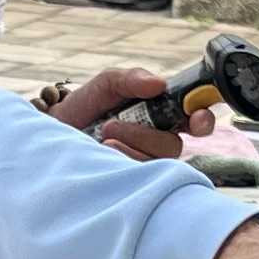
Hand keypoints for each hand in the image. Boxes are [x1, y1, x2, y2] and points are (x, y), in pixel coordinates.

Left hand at [45, 65, 201, 163]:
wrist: (55, 130)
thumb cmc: (86, 105)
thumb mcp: (107, 83)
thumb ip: (132, 79)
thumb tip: (159, 84)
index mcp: (163, 114)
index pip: (195, 119)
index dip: (202, 120)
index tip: (196, 119)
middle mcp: (158, 140)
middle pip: (173, 146)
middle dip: (145, 135)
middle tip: (112, 125)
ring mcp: (144, 162)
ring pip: (154, 163)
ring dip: (128, 147)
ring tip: (102, 136)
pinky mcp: (130, 180)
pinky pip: (137, 177)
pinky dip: (120, 161)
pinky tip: (102, 152)